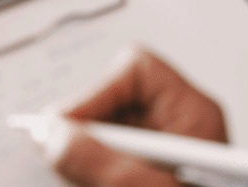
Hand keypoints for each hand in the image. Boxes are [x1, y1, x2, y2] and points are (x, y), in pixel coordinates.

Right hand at [52, 49, 227, 186]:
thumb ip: (105, 166)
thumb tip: (53, 136)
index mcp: (194, 116)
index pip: (136, 72)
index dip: (94, 92)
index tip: (64, 125)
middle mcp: (177, 129)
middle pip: (113, 101)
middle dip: (82, 128)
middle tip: (52, 150)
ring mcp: (159, 154)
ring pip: (102, 134)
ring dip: (82, 155)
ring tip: (72, 173)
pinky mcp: (141, 176)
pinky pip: (104, 161)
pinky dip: (89, 173)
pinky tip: (83, 180)